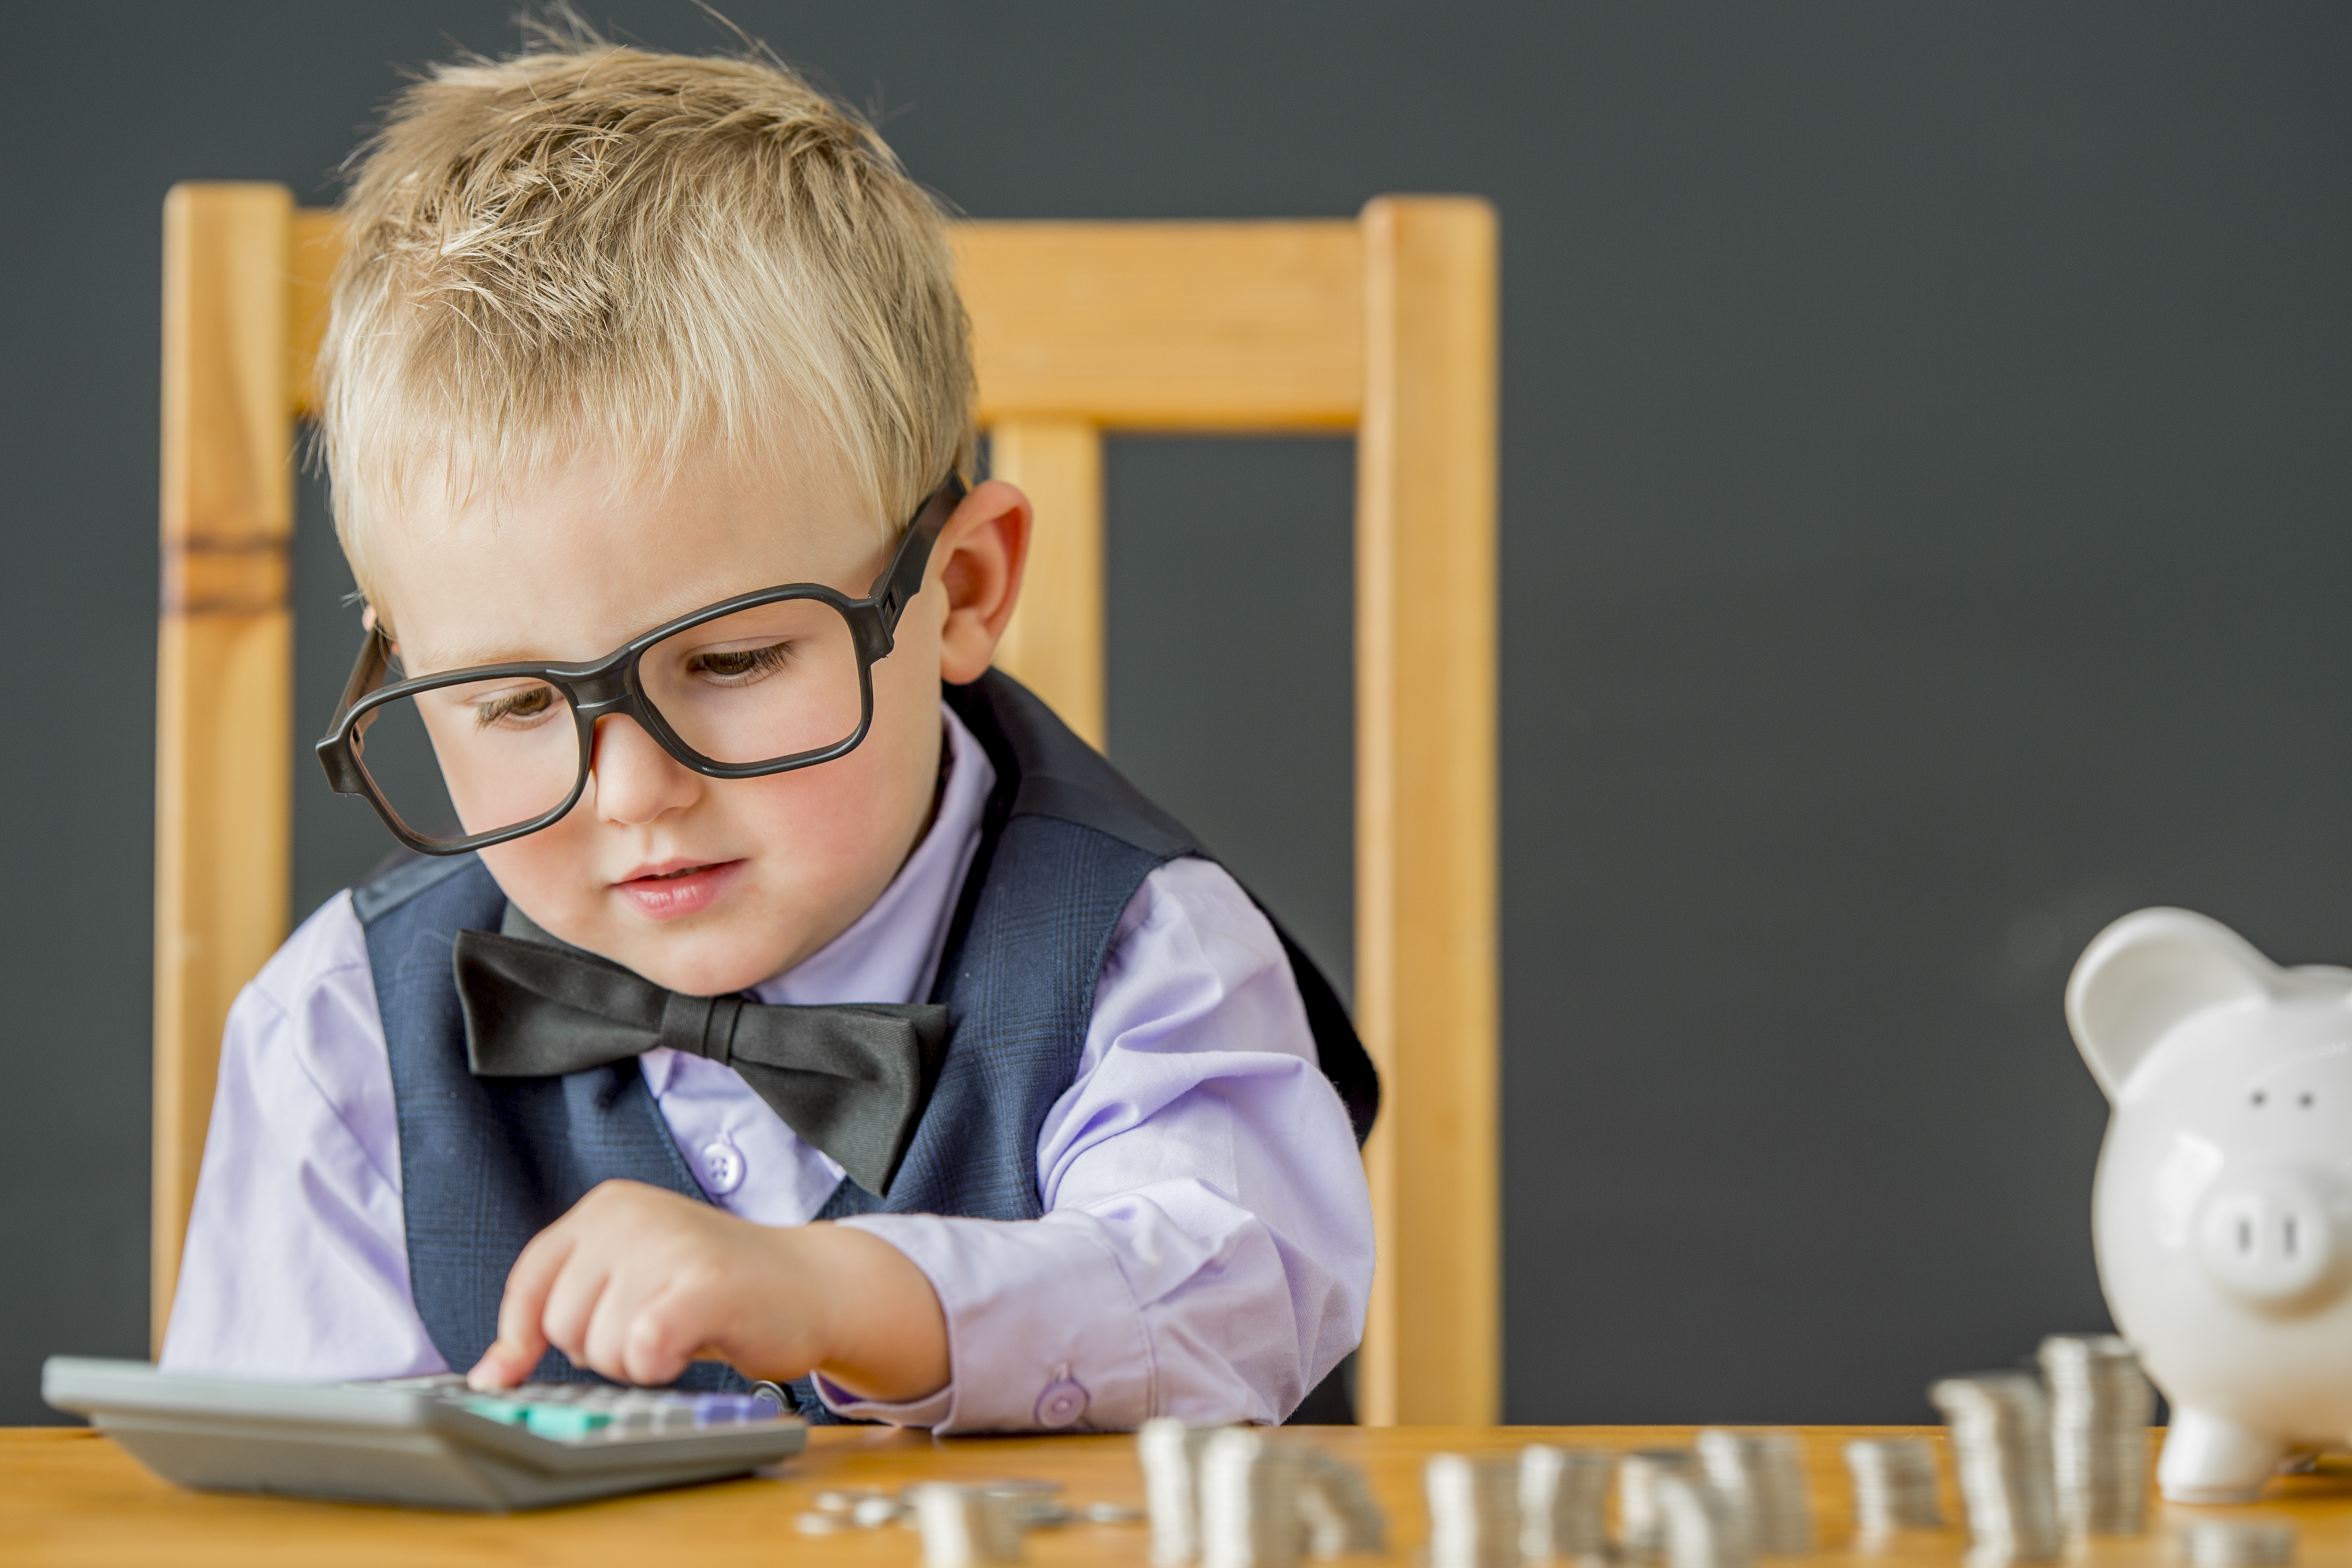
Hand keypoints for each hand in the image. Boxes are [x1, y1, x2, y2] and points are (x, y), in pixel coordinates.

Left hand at [465, 1180, 949, 1400]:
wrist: (815, 1284)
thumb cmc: (719, 1290)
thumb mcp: (629, 1279)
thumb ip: (563, 1311)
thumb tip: (488, 1374)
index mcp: (606, 1207)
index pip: (529, 1282)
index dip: (519, 1338)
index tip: (514, 1371)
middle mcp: (630, 1215)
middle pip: (561, 1324)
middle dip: (600, 1349)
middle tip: (654, 1329)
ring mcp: (668, 1244)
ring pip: (601, 1347)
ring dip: (636, 1363)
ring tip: (681, 1332)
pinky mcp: (703, 1284)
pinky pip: (643, 1349)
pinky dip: (660, 1364)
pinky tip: (693, 1345)